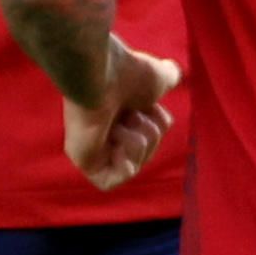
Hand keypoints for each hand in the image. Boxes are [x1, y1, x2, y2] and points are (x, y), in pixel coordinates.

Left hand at [61, 40, 178, 189]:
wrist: (102, 74)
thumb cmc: (127, 73)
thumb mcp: (159, 76)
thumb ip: (168, 77)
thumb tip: (172, 73)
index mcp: (120, 114)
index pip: (152, 135)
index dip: (159, 123)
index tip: (151, 105)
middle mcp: (105, 131)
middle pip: (146, 152)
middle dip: (150, 133)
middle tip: (133, 114)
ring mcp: (92, 147)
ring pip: (133, 167)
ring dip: (137, 143)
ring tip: (120, 123)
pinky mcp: (83, 161)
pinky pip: (110, 181)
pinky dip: (124, 166)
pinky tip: (118, 145)